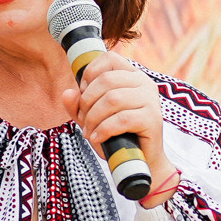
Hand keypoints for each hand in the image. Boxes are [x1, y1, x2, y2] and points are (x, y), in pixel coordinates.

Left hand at [76, 54, 169, 183]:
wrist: (141, 161)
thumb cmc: (117, 136)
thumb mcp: (92, 118)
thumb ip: (78, 105)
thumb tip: (68, 93)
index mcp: (132, 76)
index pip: (110, 59)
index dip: (90, 74)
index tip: (83, 94)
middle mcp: (144, 83)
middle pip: (107, 80)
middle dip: (87, 102)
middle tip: (83, 120)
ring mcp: (151, 101)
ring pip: (112, 99)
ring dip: (93, 118)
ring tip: (89, 132)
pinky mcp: (152, 119)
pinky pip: (121, 119)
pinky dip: (103, 130)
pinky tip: (97, 138)